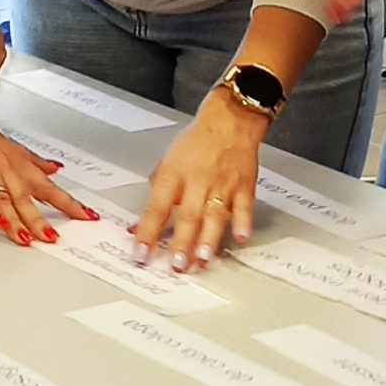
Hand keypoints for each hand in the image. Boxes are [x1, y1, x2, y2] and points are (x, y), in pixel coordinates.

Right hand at [0, 111, 95, 246]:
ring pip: (9, 197)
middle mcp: (8, 167)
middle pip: (31, 195)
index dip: (67, 201)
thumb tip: (55, 169)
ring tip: (34, 237)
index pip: (48, 186)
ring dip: (22, 218)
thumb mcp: (10, 144)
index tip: (85, 215)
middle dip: (45, 216)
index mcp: (19, 162)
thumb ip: (33, 160)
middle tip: (56, 236)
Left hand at [132, 93, 265, 271]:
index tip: (141, 254)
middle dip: (182, 243)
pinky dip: (243, 223)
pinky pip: (244, 207)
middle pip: (187, 216)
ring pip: (214, 216)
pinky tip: (239, 238)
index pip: (156, 208)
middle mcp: (197, 181)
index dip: (147, 233)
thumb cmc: (198, 140)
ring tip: (203, 261)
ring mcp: (222, 185)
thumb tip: (143, 222)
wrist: (230, 119)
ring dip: (208, 240)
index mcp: (174, 175)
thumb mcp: (168, 160)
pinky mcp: (244, 186)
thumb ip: (159, 191)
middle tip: (177, 265)